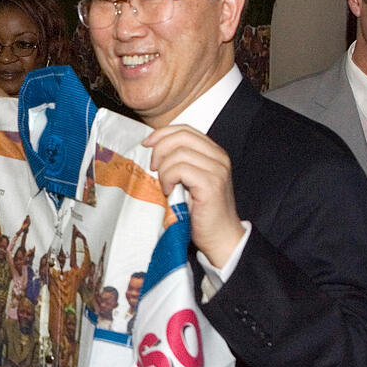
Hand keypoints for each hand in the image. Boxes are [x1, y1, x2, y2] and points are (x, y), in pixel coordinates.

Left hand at [141, 125, 243, 268]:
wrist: (220, 237)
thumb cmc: (201, 211)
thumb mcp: (190, 180)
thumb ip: (180, 162)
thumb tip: (152, 148)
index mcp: (214, 153)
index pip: (185, 130)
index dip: (162, 133)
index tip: (147, 144)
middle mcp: (219, 158)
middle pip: (181, 136)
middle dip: (160, 148)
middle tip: (152, 167)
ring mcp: (217, 170)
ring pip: (179, 153)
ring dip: (163, 169)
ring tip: (164, 185)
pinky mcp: (211, 185)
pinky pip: (180, 169)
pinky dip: (168, 178)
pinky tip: (168, 191)